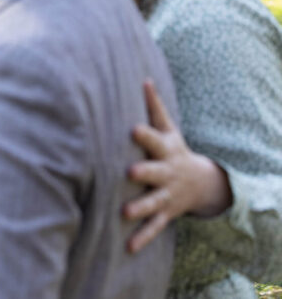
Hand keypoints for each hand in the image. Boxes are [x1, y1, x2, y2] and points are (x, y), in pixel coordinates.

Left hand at [123, 80, 231, 252]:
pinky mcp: (165, 213)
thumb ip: (154, 106)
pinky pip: (154, 227)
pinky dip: (142, 238)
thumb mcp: (169, 129)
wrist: (200, 182)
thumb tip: (144, 78)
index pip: (153, 140)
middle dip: (144, 173)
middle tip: (129, 173)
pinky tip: (127, 247)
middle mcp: (167, 173)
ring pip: (153, 202)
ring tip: (124, 213)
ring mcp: (167, 195)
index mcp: (165, 150)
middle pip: (155, 172)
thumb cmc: (172, 149)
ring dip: (140, 208)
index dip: (144, 135)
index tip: (132, 128)